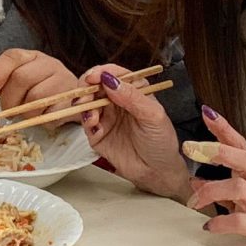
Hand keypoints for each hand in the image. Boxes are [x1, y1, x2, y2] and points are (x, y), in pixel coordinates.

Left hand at [0, 46, 79, 115]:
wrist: (77, 99)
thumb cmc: (42, 90)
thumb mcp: (22, 82)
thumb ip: (4, 82)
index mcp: (32, 56)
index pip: (11, 57)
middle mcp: (49, 64)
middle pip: (21, 78)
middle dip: (9, 99)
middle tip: (7, 111)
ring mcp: (63, 80)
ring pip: (35, 98)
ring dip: (25, 113)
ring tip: (27, 114)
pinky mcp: (73, 100)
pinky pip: (49, 114)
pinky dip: (41, 120)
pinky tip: (43, 116)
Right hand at [76, 65, 190, 198]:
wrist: (157, 172)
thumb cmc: (161, 142)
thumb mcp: (153, 116)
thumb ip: (132, 97)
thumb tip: (110, 80)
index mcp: (134, 91)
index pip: (115, 74)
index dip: (102, 72)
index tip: (94, 77)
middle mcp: (118, 101)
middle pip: (95, 85)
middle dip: (87, 87)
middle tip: (86, 94)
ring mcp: (106, 116)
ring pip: (87, 102)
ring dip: (84, 104)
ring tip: (91, 115)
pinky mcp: (97, 133)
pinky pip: (85, 122)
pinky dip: (85, 120)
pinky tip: (93, 124)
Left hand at [186, 107, 245, 245]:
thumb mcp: (244, 200)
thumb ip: (220, 190)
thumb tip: (194, 181)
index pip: (240, 146)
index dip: (224, 128)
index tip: (207, 113)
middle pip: (244, 158)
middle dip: (218, 150)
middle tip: (191, 148)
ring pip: (239, 188)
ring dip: (212, 190)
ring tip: (194, 201)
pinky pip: (243, 222)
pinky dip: (223, 223)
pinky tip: (210, 226)